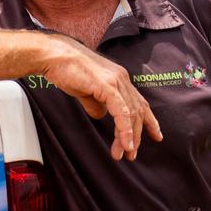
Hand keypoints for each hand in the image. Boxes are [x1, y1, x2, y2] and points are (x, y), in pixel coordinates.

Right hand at [43, 35, 162, 160]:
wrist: (54, 56)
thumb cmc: (66, 70)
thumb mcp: (85, 91)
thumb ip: (96, 103)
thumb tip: (101, 116)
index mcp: (119, 78)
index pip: (139, 102)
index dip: (149, 120)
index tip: (156, 136)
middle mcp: (122, 79)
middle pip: (137, 111)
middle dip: (137, 135)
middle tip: (131, 154)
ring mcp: (116, 81)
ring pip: (131, 114)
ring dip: (130, 137)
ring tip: (126, 153)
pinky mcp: (107, 86)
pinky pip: (121, 112)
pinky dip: (125, 129)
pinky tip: (125, 143)